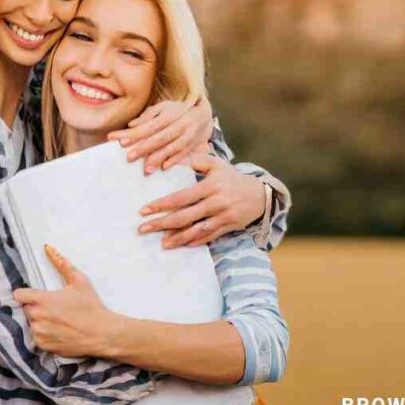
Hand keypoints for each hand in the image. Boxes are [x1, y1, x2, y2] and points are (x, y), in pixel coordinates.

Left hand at [12, 245, 121, 357]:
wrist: (102, 333)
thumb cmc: (91, 307)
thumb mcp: (79, 281)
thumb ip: (62, 264)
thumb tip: (48, 248)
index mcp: (43, 300)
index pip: (18, 295)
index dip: (25, 294)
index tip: (33, 296)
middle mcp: (38, 317)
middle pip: (24, 309)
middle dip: (34, 307)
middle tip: (50, 308)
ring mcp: (40, 333)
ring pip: (30, 324)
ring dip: (38, 322)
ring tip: (55, 320)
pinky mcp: (44, 346)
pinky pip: (36, 338)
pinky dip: (43, 335)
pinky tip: (57, 331)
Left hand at [107, 98, 213, 174]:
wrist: (204, 115)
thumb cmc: (177, 111)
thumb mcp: (163, 107)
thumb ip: (148, 115)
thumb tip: (131, 125)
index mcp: (171, 113)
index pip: (151, 125)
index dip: (136, 134)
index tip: (121, 142)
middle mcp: (181, 124)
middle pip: (160, 137)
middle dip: (145, 148)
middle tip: (129, 157)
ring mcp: (189, 136)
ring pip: (173, 148)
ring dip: (159, 158)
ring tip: (145, 169)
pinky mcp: (193, 145)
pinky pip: (184, 154)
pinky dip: (174, 161)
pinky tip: (163, 168)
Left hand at [138, 153, 264, 247]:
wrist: (261, 194)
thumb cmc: (231, 177)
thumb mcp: (215, 164)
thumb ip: (193, 160)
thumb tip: (170, 161)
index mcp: (211, 185)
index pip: (182, 197)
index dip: (162, 204)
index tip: (144, 209)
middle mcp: (217, 202)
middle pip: (186, 216)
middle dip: (162, 223)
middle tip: (143, 229)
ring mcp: (224, 216)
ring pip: (197, 230)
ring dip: (178, 238)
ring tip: (162, 243)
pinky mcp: (229, 227)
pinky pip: (210, 237)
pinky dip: (196, 241)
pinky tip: (182, 245)